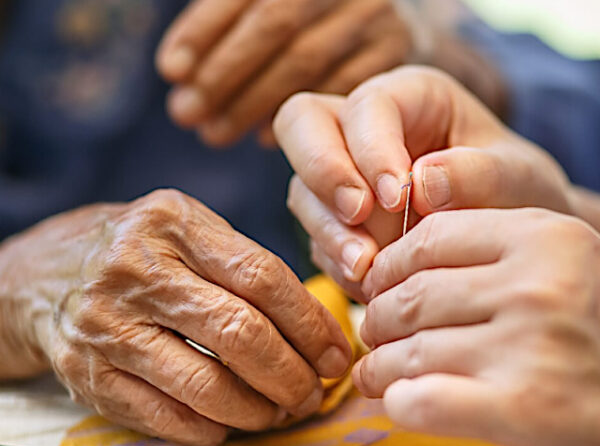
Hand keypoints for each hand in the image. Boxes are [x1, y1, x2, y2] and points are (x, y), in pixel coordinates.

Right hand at [0, 189, 350, 445]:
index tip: (335, 352)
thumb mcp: (189, 229)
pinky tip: (233, 421)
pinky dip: (212, 427)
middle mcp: (135, 269)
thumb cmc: (140, 250)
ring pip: (204, 383)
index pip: (262, 276)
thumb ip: (246, 265)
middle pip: (239, 333)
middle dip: (292, 373)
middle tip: (316, 390)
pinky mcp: (86, 373)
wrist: (45, 273)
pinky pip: (164, 416)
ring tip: (282, 409)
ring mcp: (106, 324)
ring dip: (259, 408)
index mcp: (172, 223)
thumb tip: (315, 327)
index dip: (310, 323)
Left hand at [156, 0, 424, 145]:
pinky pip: (339, 88)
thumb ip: (224, 22)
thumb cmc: (305, 15)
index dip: (202, 30)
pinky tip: (263, 137)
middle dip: (223, 73)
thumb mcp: (266, 5)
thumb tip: (176, 71)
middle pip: (274, 23)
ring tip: (214, 133)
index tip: (171, 72)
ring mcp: (372, 12)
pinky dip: (297, 116)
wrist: (380, 18)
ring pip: (304, 59)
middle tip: (186, 114)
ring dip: (252, 102)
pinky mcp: (394, 49)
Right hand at [275, 66, 572, 297]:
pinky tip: (371, 282)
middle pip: (301, 125)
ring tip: (366, 267)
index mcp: (409, 98)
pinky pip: (316, 238)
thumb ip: (478, 174)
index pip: (365, 106)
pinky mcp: (335, 221)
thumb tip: (421, 182)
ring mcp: (342, 177)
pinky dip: (338, 262)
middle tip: (357, 215)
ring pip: (303, 190)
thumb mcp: (517, 178)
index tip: (397, 199)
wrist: (505, 240)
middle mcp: (362, 131)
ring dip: (329, 230)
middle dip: (323, 171)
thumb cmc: (516, 193)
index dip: (371, 148)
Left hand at [354, 208, 599, 445]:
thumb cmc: (585, 328)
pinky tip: (397, 399)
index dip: (389, 265)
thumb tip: (389, 262)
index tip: (377, 286)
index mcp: (543, 237)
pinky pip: (423, 399)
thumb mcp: (554, 266)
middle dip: (378, 317)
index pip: (431, 238)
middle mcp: (537, 286)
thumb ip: (486, 253)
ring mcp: (531, 346)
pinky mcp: (524, 407)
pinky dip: (398, 401)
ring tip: (374, 369)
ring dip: (379, 364)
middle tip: (373, 331)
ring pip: (411, 349)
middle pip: (414, 295)